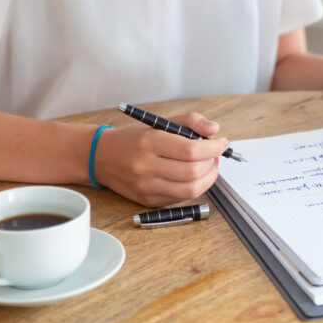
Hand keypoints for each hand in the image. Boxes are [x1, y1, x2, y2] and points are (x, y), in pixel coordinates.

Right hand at [92, 111, 227, 206]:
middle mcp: (146, 167)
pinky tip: (193, 176)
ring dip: (208, 178)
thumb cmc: (132, 139)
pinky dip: (193, 187)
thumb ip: (189, 121)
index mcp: (149, 142)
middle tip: (215, 154)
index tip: (222, 142)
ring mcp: (146, 187)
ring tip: (209, 166)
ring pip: (190, 190)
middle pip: (193, 172)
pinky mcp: (148, 201)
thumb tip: (214, 129)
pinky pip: (180, 198)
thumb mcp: (158, 122)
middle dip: (212, 163)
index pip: (190, 150)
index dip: (213, 147)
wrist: (100, 157)